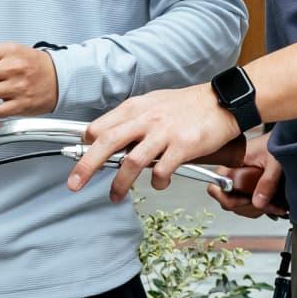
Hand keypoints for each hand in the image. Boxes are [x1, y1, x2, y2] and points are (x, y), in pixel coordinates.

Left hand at [67, 84, 241, 202]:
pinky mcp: (182, 146)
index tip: (79, 157)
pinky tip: (159, 183)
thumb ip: (132, 119)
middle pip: (107, 142)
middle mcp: (146, 119)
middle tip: (75, 183)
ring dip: (120, 184)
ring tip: (115, 195)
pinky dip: (156, 182)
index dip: (86, 144)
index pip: (101, 126)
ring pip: (131, 162)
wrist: (222, 102)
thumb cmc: (188, 105)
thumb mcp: (154, 103)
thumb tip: (109, 136)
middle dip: (86, 165)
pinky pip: (161, 171)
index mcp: (136, 107)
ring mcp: (164, 133)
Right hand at [207, 131, 288, 219]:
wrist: (287, 139)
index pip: (215, 188)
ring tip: (272, 204)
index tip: (246, 200)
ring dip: (255, 209)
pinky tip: (273, 205)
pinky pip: (247, 204)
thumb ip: (267, 182)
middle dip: (247, 207)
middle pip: (227, 201)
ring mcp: (239, 181)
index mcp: (232, 162)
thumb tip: (258, 202)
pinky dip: (260, 208)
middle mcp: (232, 172)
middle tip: (265, 204)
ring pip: (238, 206)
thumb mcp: (275, 162)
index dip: (228, 199)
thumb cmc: (279, 141)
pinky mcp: (248, 187)